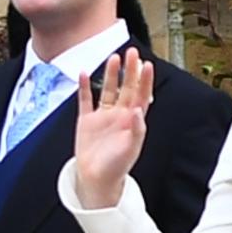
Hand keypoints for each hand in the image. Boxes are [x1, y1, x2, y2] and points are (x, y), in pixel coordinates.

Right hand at [74, 48, 153, 208]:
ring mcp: (103, 116)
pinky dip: (84, 87)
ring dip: (111, 75)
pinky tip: (84, 74)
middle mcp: (119, 115)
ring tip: (113, 58)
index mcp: (133, 121)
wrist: (97, 180)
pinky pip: (85, 100)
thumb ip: (136, 129)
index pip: (141, 95)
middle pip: (126, 87)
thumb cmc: (116, 167)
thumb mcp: (131, 149)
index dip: (145, 81)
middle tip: (132, 52)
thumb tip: (138, 110)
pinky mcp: (87, 121)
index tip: (147, 65)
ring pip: (108, 90)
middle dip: (130, 70)